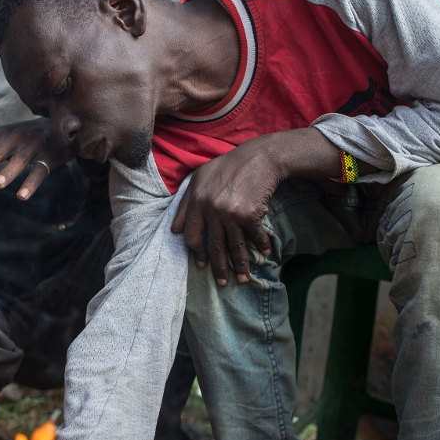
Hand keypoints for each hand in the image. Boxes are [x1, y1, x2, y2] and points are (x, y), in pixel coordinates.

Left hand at [0, 121, 74, 199]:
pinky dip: (31, 183)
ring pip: (18, 161)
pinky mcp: (49, 156)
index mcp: (0, 134)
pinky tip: (22, 196)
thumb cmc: (25, 136)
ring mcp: (32, 146)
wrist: (63, 125)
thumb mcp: (1, 136)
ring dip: (7, 173)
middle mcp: (14, 138)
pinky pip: (40, 171)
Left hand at [172, 137, 284, 284]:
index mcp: (196, 201)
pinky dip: (261, 246)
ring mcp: (231, 213)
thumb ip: (184, 203)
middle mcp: (211, 209)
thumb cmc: (228, 166)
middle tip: (222, 282)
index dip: (197, 252)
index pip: (191, 236)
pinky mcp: (250, 214)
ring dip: (240, 266)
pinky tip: (265, 254)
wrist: (259, 157)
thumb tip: (175, 230)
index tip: (202, 264)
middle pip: (213, 246)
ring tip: (243, 279)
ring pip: (234, 247)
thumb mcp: (200, 178)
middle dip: (218, 267)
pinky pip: (255, 237)